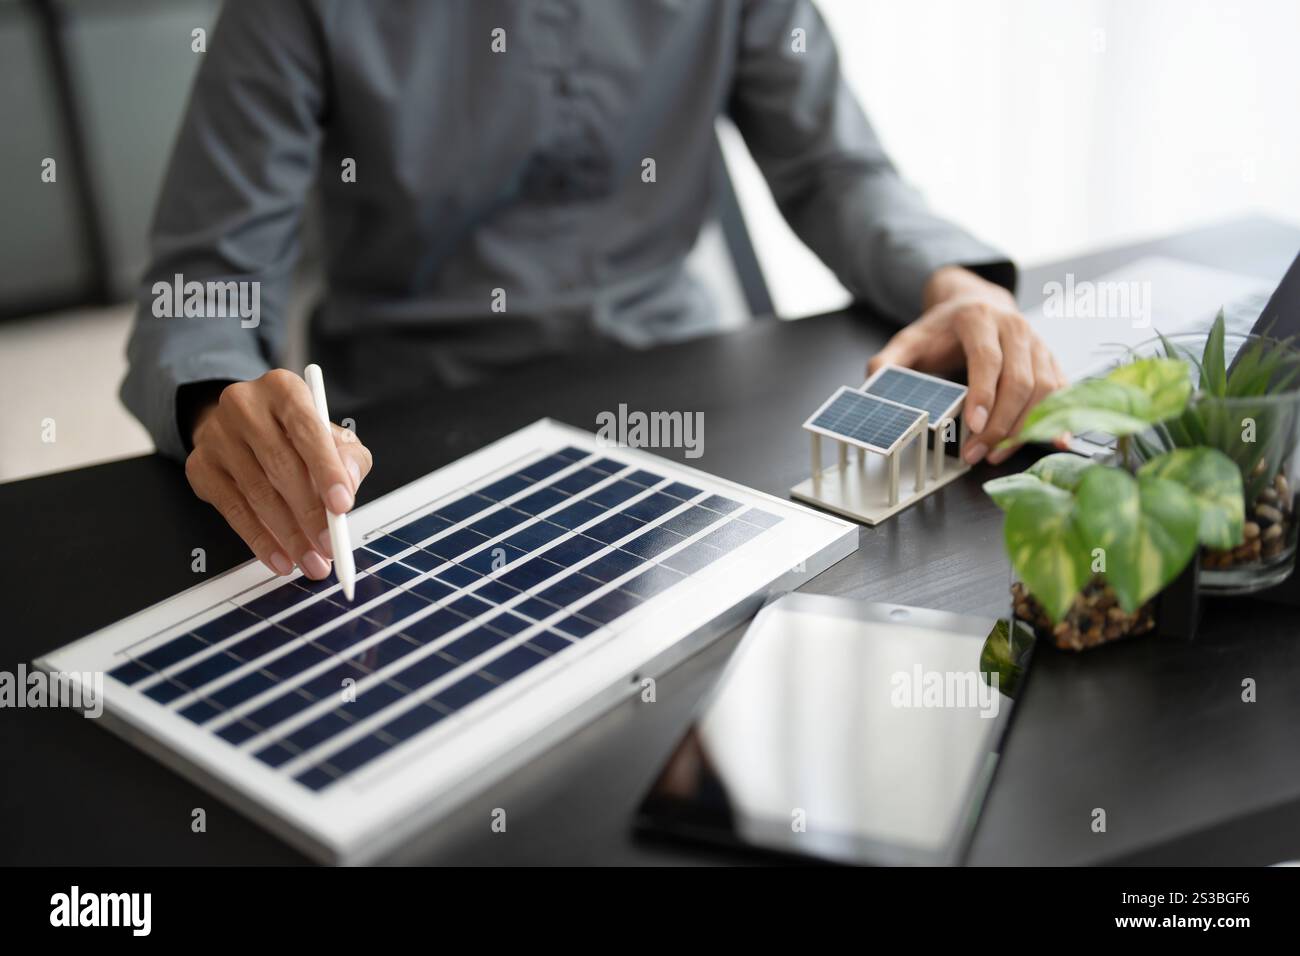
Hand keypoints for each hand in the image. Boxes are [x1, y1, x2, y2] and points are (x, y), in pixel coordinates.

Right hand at [184, 369, 373, 577]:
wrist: (242, 428)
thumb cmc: (297, 435)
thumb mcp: (332, 437)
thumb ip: (349, 459)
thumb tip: (347, 486)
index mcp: (283, 389)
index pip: (307, 430)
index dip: (327, 470)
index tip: (343, 506)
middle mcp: (244, 405)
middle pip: (281, 466)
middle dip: (310, 514)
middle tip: (330, 546)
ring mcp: (216, 436)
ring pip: (257, 494)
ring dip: (289, 536)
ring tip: (312, 561)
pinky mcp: (200, 466)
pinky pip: (233, 511)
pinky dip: (260, 541)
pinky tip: (281, 560)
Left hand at [867, 266, 1066, 464]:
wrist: (976, 304)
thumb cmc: (942, 329)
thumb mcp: (911, 339)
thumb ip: (889, 359)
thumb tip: (872, 381)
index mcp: (979, 318)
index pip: (988, 359)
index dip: (984, 393)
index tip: (973, 425)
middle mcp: (1014, 327)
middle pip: (1019, 380)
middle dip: (1000, 423)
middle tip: (977, 454)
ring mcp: (1038, 343)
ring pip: (1045, 389)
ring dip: (1023, 427)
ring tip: (996, 454)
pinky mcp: (1051, 360)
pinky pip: (1061, 392)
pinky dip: (1056, 419)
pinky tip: (1048, 443)